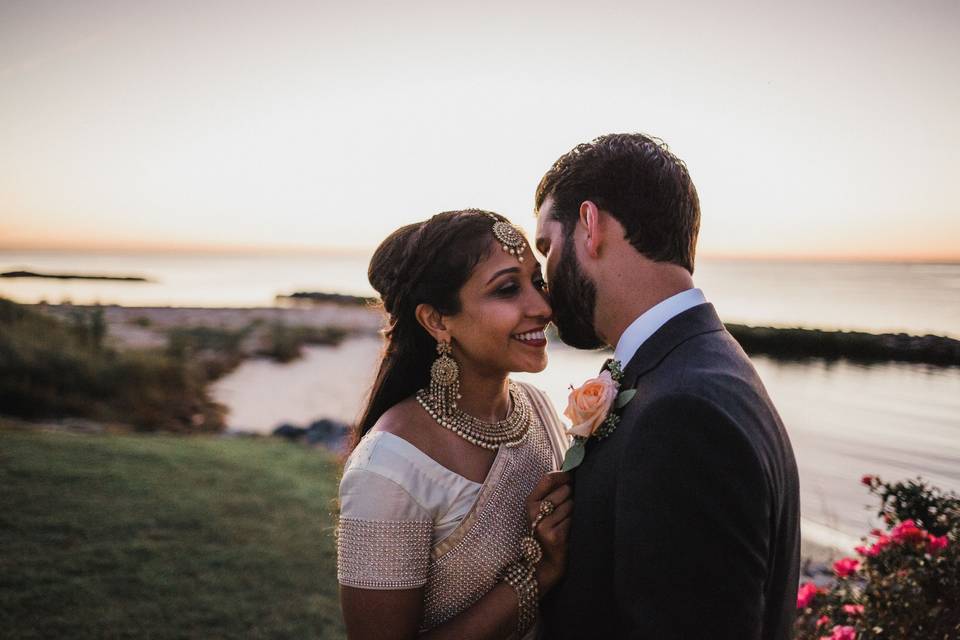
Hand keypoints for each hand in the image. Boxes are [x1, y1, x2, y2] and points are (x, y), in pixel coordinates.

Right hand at [525, 471, 572, 594]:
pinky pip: (574, 520)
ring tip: (568, 524)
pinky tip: (570, 533)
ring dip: (576, 512)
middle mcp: (534, 512)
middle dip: (572, 497)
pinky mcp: (556, 536)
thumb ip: (553, 492)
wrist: (545, 566)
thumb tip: (573, 470)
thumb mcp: (543, 512)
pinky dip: (577, 524)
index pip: (548, 478)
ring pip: (572, 505)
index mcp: (530, 502)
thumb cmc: (548, 533)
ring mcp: (544, 525)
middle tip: (568, 512)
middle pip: (564, 491)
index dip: (564, 475)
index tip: (573, 478)